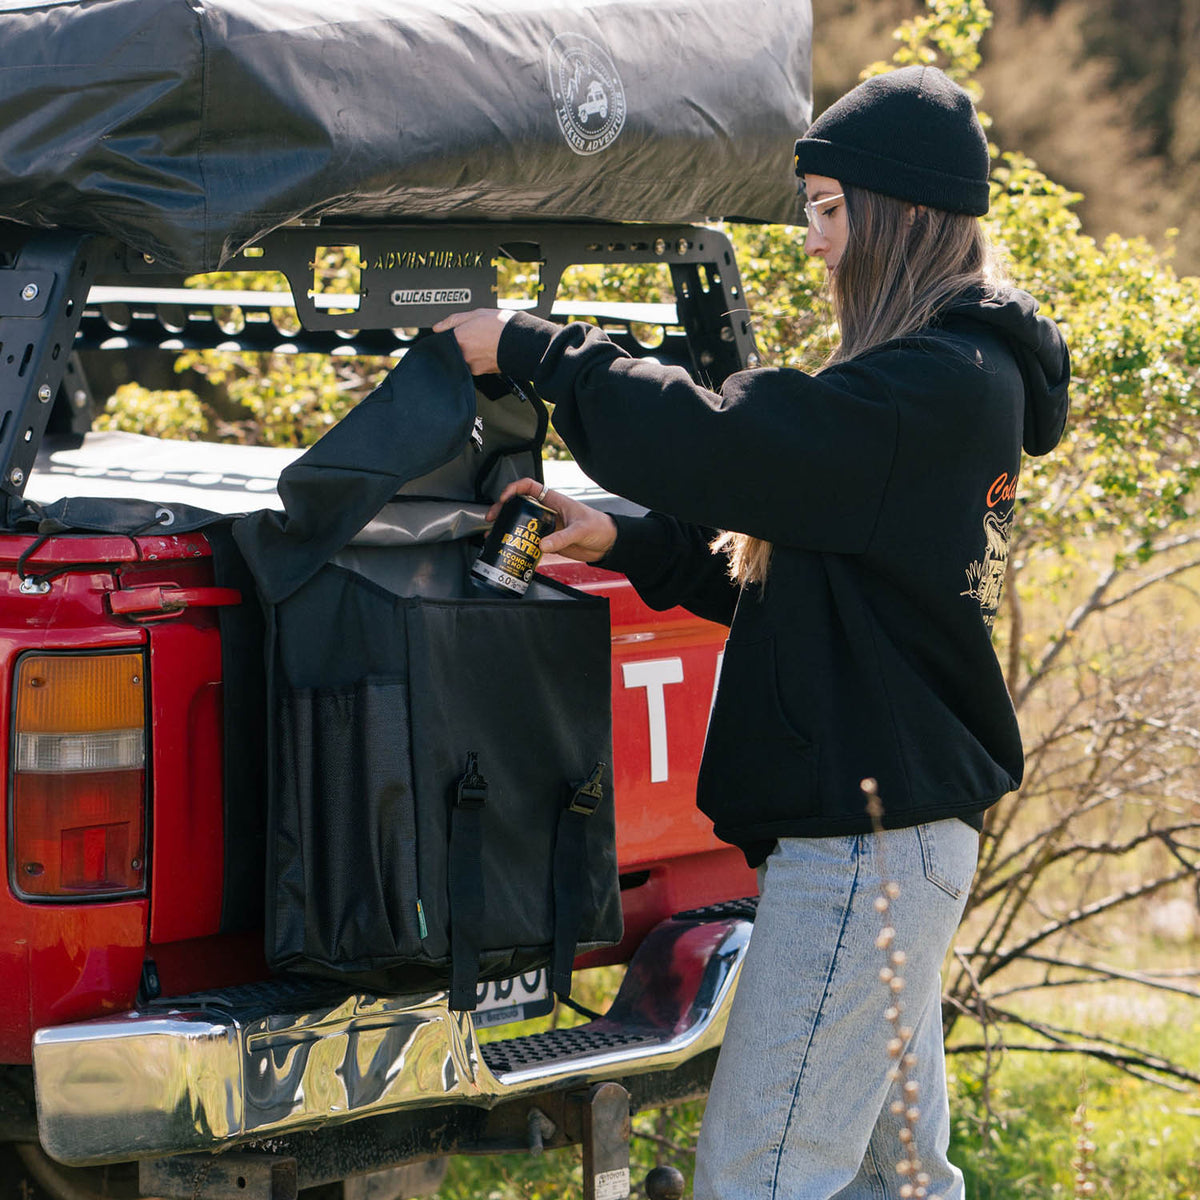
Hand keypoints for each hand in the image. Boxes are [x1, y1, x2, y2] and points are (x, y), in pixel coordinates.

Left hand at [433, 307, 515, 374]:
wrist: (522, 342)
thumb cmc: (502, 326)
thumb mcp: (476, 314)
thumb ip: (453, 321)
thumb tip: (438, 327)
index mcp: (459, 338)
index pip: (443, 340)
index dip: (450, 336)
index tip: (457, 333)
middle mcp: (463, 355)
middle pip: (453, 351)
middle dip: (461, 344)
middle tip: (475, 336)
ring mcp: (472, 366)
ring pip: (464, 359)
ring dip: (470, 352)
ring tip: (484, 342)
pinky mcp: (481, 372)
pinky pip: (474, 365)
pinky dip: (479, 359)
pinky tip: (488, 350)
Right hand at [491, 478, 617, 563]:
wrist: (607, 543)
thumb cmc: (599, 527)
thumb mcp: (580, 530)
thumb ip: (562, 538)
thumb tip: (541, 545)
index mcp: (553, 500)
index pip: (529, 487)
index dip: (514, 489)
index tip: (504, 498)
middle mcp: (546, 511)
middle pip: (518, 505)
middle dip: (502, 510)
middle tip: (493, 519)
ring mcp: (545, 526)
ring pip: (520, 524)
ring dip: (506, 528)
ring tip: (493, 536)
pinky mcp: (547, 541)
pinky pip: (528, 542)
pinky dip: (518, 545)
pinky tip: (508, 549)